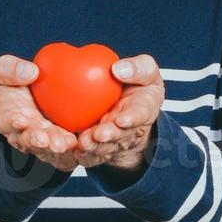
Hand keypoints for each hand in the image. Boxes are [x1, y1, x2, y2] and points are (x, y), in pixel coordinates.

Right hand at [0, 54, 78, 172]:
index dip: (12, 123)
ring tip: (66, 143)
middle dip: (37, 141)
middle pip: (29, 141)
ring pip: (49, 148)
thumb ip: (10, 69)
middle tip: (45, 139)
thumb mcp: (5, 71)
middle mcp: (24, 134)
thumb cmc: (15, 83)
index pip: (7, 122)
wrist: (38, 92)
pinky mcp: (60, 145)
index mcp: (7, 117)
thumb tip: (31, 72)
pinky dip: (76, 147)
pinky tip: (83, 142)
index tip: (19, 121)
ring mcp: (43, 142)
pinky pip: (69, 149)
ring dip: (57, 145)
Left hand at [75, 54, 163, 172]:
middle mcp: (128, 127)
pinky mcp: (99, 146)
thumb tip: (119, 69)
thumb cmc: (138, 85)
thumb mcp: (146, 71)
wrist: (126, 104)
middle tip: (99, 134)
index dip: (132, 118)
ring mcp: (114, 139)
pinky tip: (76, 150)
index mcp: (142, 108)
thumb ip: (138, 69)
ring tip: (84, 142)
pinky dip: (84, 153)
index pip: (140, 113)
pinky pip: (91, 153)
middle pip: (120, 135)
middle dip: (110, 136)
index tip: (122, 119)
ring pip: (105, 146)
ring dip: (95, 146)